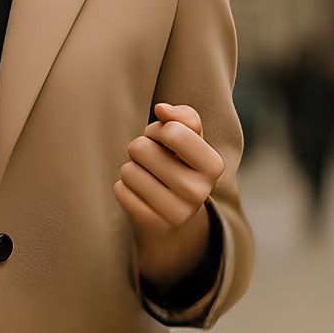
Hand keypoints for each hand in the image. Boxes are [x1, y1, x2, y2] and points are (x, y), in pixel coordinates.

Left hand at [113, 103, 224, 284]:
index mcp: (213, 165)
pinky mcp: (152, 224)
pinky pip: (120, 190)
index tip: (163, 140)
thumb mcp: (190, 139)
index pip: (172, 131)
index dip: (157, 130)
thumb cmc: (179, 165)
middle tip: (152, 162)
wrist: (174, 217)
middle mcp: (198, 192)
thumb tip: (162, 109)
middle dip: (141, 149)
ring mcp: (175, 212)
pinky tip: (140, 195)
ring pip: (128, 170)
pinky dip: (124, 187)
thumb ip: (183, 116)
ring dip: (132, 169)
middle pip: (142, 148)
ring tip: (147, 178)